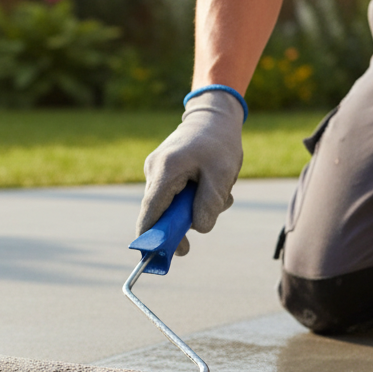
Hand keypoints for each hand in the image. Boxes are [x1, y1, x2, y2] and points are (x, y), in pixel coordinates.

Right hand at [136, 90, 243, 255]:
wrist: (213, 114)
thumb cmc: (219, 141)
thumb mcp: (222, 174)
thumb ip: (209, 203)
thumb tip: (197, 228)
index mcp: (165, 171)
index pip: (150, 213)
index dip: (151, 238)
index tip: (159, 257)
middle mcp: (153, 171)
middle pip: (157, 213)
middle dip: (180, 224)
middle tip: (198, 233)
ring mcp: (155, 171)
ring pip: (168, 205)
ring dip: (191, 209)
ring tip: (217, 192)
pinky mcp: (162, 172)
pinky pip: (172, 195)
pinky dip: (190, 198)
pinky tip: (208, 186)